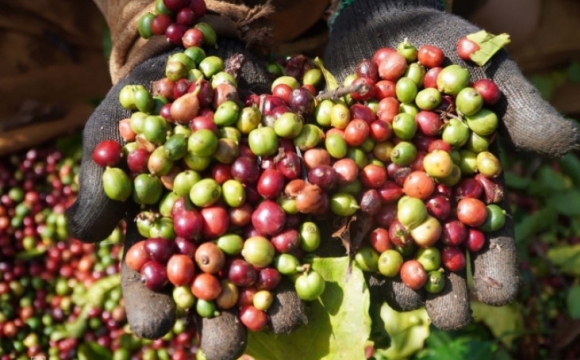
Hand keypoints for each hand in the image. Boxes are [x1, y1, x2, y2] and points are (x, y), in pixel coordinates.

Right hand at [66, 38, 305, 359]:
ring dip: (275, 299)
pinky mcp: (292, 193)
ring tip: (286, 323)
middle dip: (221, 320)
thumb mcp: (114, 131)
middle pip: (215, 287)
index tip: (155, 326)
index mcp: (165, 231)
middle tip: (226, 350)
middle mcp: (212, 234)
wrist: (208, 62)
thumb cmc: (152, 101)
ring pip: (265, 268)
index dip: (153, 303)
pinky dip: (311, 248)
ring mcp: (255, 217)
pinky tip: (320, 274)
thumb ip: (102, 182)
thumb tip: (82, 236)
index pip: (153, 278)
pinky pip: (303, 225)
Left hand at [323, 0, 579, 329]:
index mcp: (465, 184)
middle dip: (443, 287)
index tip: (498, 294)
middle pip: (436, 252)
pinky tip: (345, 265)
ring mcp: (378, 192)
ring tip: (400, 298)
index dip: (495, 265)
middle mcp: (422, 198)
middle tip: (446, 315)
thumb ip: (520, 109)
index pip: (487, 234)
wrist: (381, 25)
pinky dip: (340, 240)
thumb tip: (565, 146)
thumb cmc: (442, 49)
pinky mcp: (337, 179)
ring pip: (387, 246)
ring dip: (393, 276)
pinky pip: (336, 215)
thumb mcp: (486, 71)